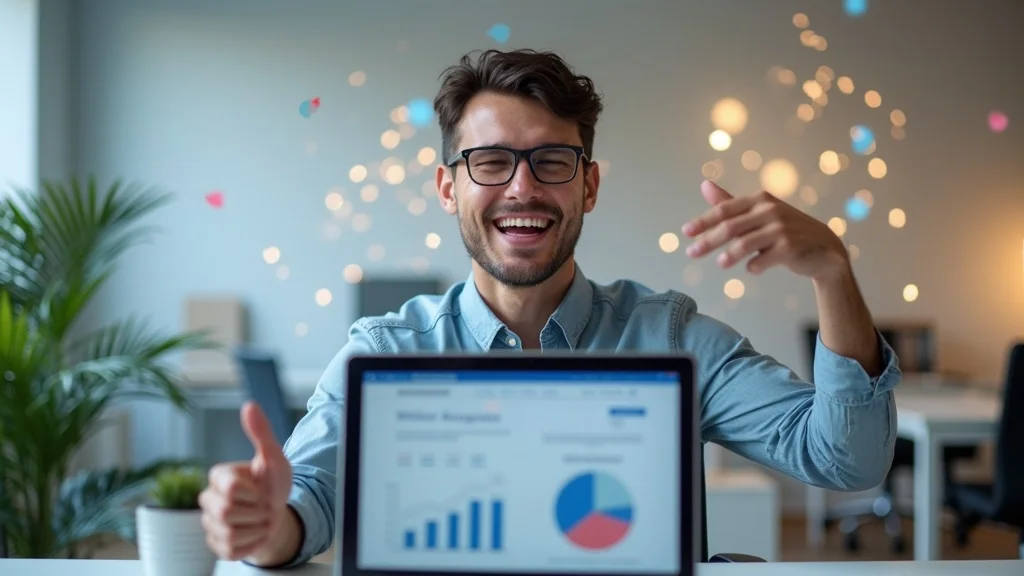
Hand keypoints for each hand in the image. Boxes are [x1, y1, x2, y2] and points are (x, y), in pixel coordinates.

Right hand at [199, 401, 293, 559]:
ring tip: (258, 518)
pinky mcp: (216, 545)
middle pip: (225, 512)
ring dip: (255, 528)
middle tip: (262, 504)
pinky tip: (253, 533)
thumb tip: (250, 405)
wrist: (279, 513)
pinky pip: (231, 550)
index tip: (260, 488)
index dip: (253, 492)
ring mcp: (210, 523)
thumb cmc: (273, 483)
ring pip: (229, 533)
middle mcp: (208, 499)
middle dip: (254, 510)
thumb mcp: (274, 457)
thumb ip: (261, 432)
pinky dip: (251, 544)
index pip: (230, 488)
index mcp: (219, 476)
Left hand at [682, 180, 848, 278]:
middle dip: (708, 241)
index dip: (703, 221)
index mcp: (760, 199)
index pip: (725, 209)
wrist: (825, 248)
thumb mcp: (759, 213)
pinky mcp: (789, 248)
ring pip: (744, 244)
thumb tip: (704, 184)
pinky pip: (762, 260)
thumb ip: (730, 203)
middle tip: (691, 253)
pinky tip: (752, 268)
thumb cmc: (785, 230)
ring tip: (720, 264)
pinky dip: (754, 266)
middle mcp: (770, 210)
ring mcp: (781, 229)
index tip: (685, 232)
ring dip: (729, 255)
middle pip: (730, 227)